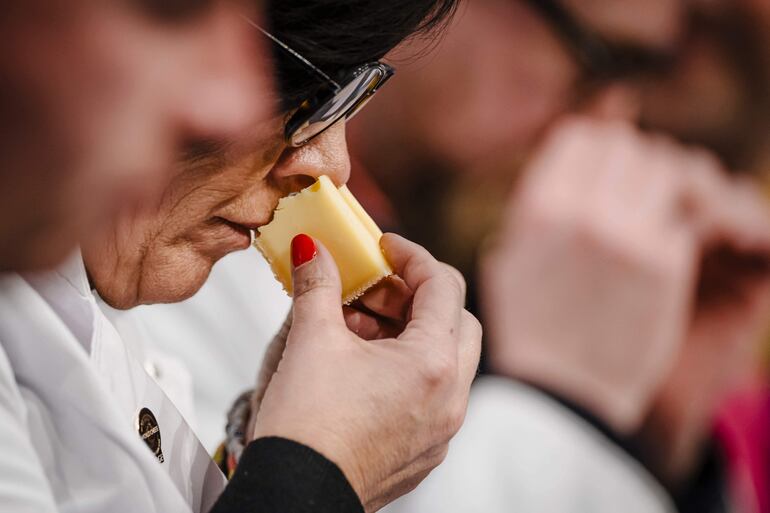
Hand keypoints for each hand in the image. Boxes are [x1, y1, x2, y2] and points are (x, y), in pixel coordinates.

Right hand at [251, 233, 480, 512]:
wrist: (294, 497)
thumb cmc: (307, 427)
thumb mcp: (311, 341)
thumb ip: (317, 285)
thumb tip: (311, 249)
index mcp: (432, 364)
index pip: (443, 286)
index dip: (412, 256)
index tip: (384, 246)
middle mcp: (450, 399)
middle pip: (458, 323)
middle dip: (418, 297)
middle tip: (376, 290)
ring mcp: (441, 430)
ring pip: (448, 362)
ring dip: (413, 335)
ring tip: (359, 330)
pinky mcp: (425, 452)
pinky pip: (434, 397)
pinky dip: (410, 371)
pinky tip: (365, 370)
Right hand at [480, 116, 769, 432]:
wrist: (561, 392)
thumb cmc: (529, 325)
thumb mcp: (509, 258)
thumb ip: (534, 203)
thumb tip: (566, 154)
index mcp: (538, 207)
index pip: (582, 135)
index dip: (595, 148)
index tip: (601, 170)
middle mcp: (583, 212)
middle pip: (628, 146)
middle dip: (630, 166)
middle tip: (629, 194)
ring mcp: (629, 236)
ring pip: (666, 172)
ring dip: (660, 191)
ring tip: (647, 218)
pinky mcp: (667, 265)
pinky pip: (684, 220)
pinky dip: (675, 231)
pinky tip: (657, 257)